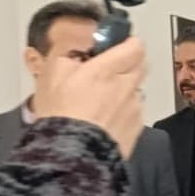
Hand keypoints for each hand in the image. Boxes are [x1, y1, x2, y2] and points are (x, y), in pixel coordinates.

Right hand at [39, 36, 146, 158]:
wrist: (72, 153)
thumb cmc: (61, 117)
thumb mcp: (53, 77)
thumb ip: (70, 59)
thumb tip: (79, 54)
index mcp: (105, 70)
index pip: (134, 46)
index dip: (130, 42)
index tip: (122, 42)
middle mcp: (126, 86)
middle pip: (141, 65)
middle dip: (130, 62)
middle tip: (112, 67)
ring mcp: (134, 107)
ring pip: (138, 89)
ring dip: (126, 89)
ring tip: (103, 99)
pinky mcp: (137, 125)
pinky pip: (136, 110)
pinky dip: (125, 110)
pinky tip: (107, 117)